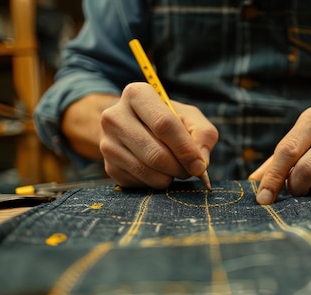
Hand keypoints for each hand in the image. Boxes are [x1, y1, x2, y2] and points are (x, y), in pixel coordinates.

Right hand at [99, 82, 217, 188]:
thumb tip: (200, 162)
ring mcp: (107, 143)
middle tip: (191, 170)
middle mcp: (115, 116)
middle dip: (180, 167)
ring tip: (176, 170)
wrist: (137, 127)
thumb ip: (203, 135)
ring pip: (146, 171)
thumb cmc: (169, 121)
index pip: (164, 124)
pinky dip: (156, 183)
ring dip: (170, 177)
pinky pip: (139, 183)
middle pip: (155, 153)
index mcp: (137, 94)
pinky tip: (159, 172)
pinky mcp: (108, 166)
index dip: (185, 149)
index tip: (200, 165)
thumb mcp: (190, 118)